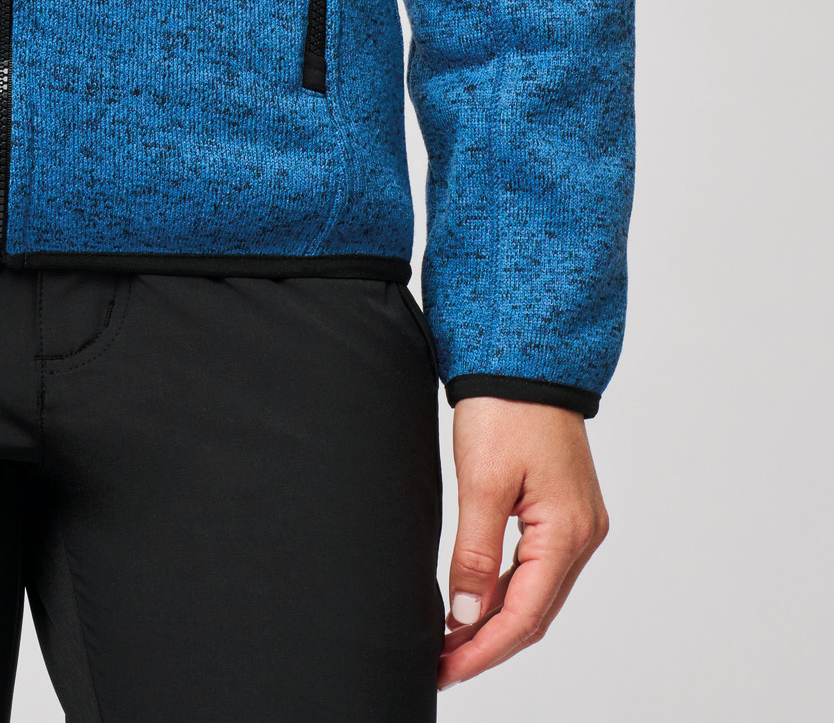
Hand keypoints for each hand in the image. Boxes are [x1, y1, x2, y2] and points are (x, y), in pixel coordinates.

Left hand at [439, 396, 608, 689]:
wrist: (524, 356)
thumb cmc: (505, 409)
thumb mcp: (482, 482)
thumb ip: (475, 554)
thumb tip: (466, 616)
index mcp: (567, 533)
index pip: (524, 615)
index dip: (483, 650)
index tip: (446, 668)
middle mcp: (582, 535)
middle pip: (534, 613)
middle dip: (488, 644)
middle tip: (442, 664)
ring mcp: (577, 524)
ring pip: (536, 593)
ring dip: (496, 621)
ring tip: (451, 641)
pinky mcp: (563, 510)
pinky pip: (535, 567)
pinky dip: (505, 590)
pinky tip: (475, 602)